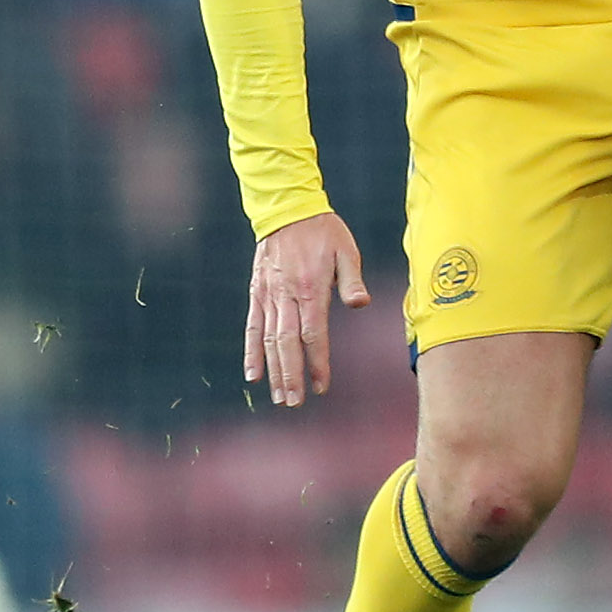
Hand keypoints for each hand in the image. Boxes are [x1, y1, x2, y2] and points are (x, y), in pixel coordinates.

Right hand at [247, 212, 370, 406]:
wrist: (286, 208)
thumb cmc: (323, 231)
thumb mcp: (346, 250)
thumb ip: (351, 280)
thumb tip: (361, 304)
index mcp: (311, 288)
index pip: (313, 334)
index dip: (317, 362)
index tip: (321, 386)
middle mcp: (287, 296)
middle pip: (287, 343)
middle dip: (292, 375)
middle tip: (295, 403)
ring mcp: (268, 295)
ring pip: (268, 339)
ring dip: (274, 370)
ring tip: (279, 396)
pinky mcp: (257, 292)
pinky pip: (251, 326)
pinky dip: (251, 352)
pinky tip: (253, 375)